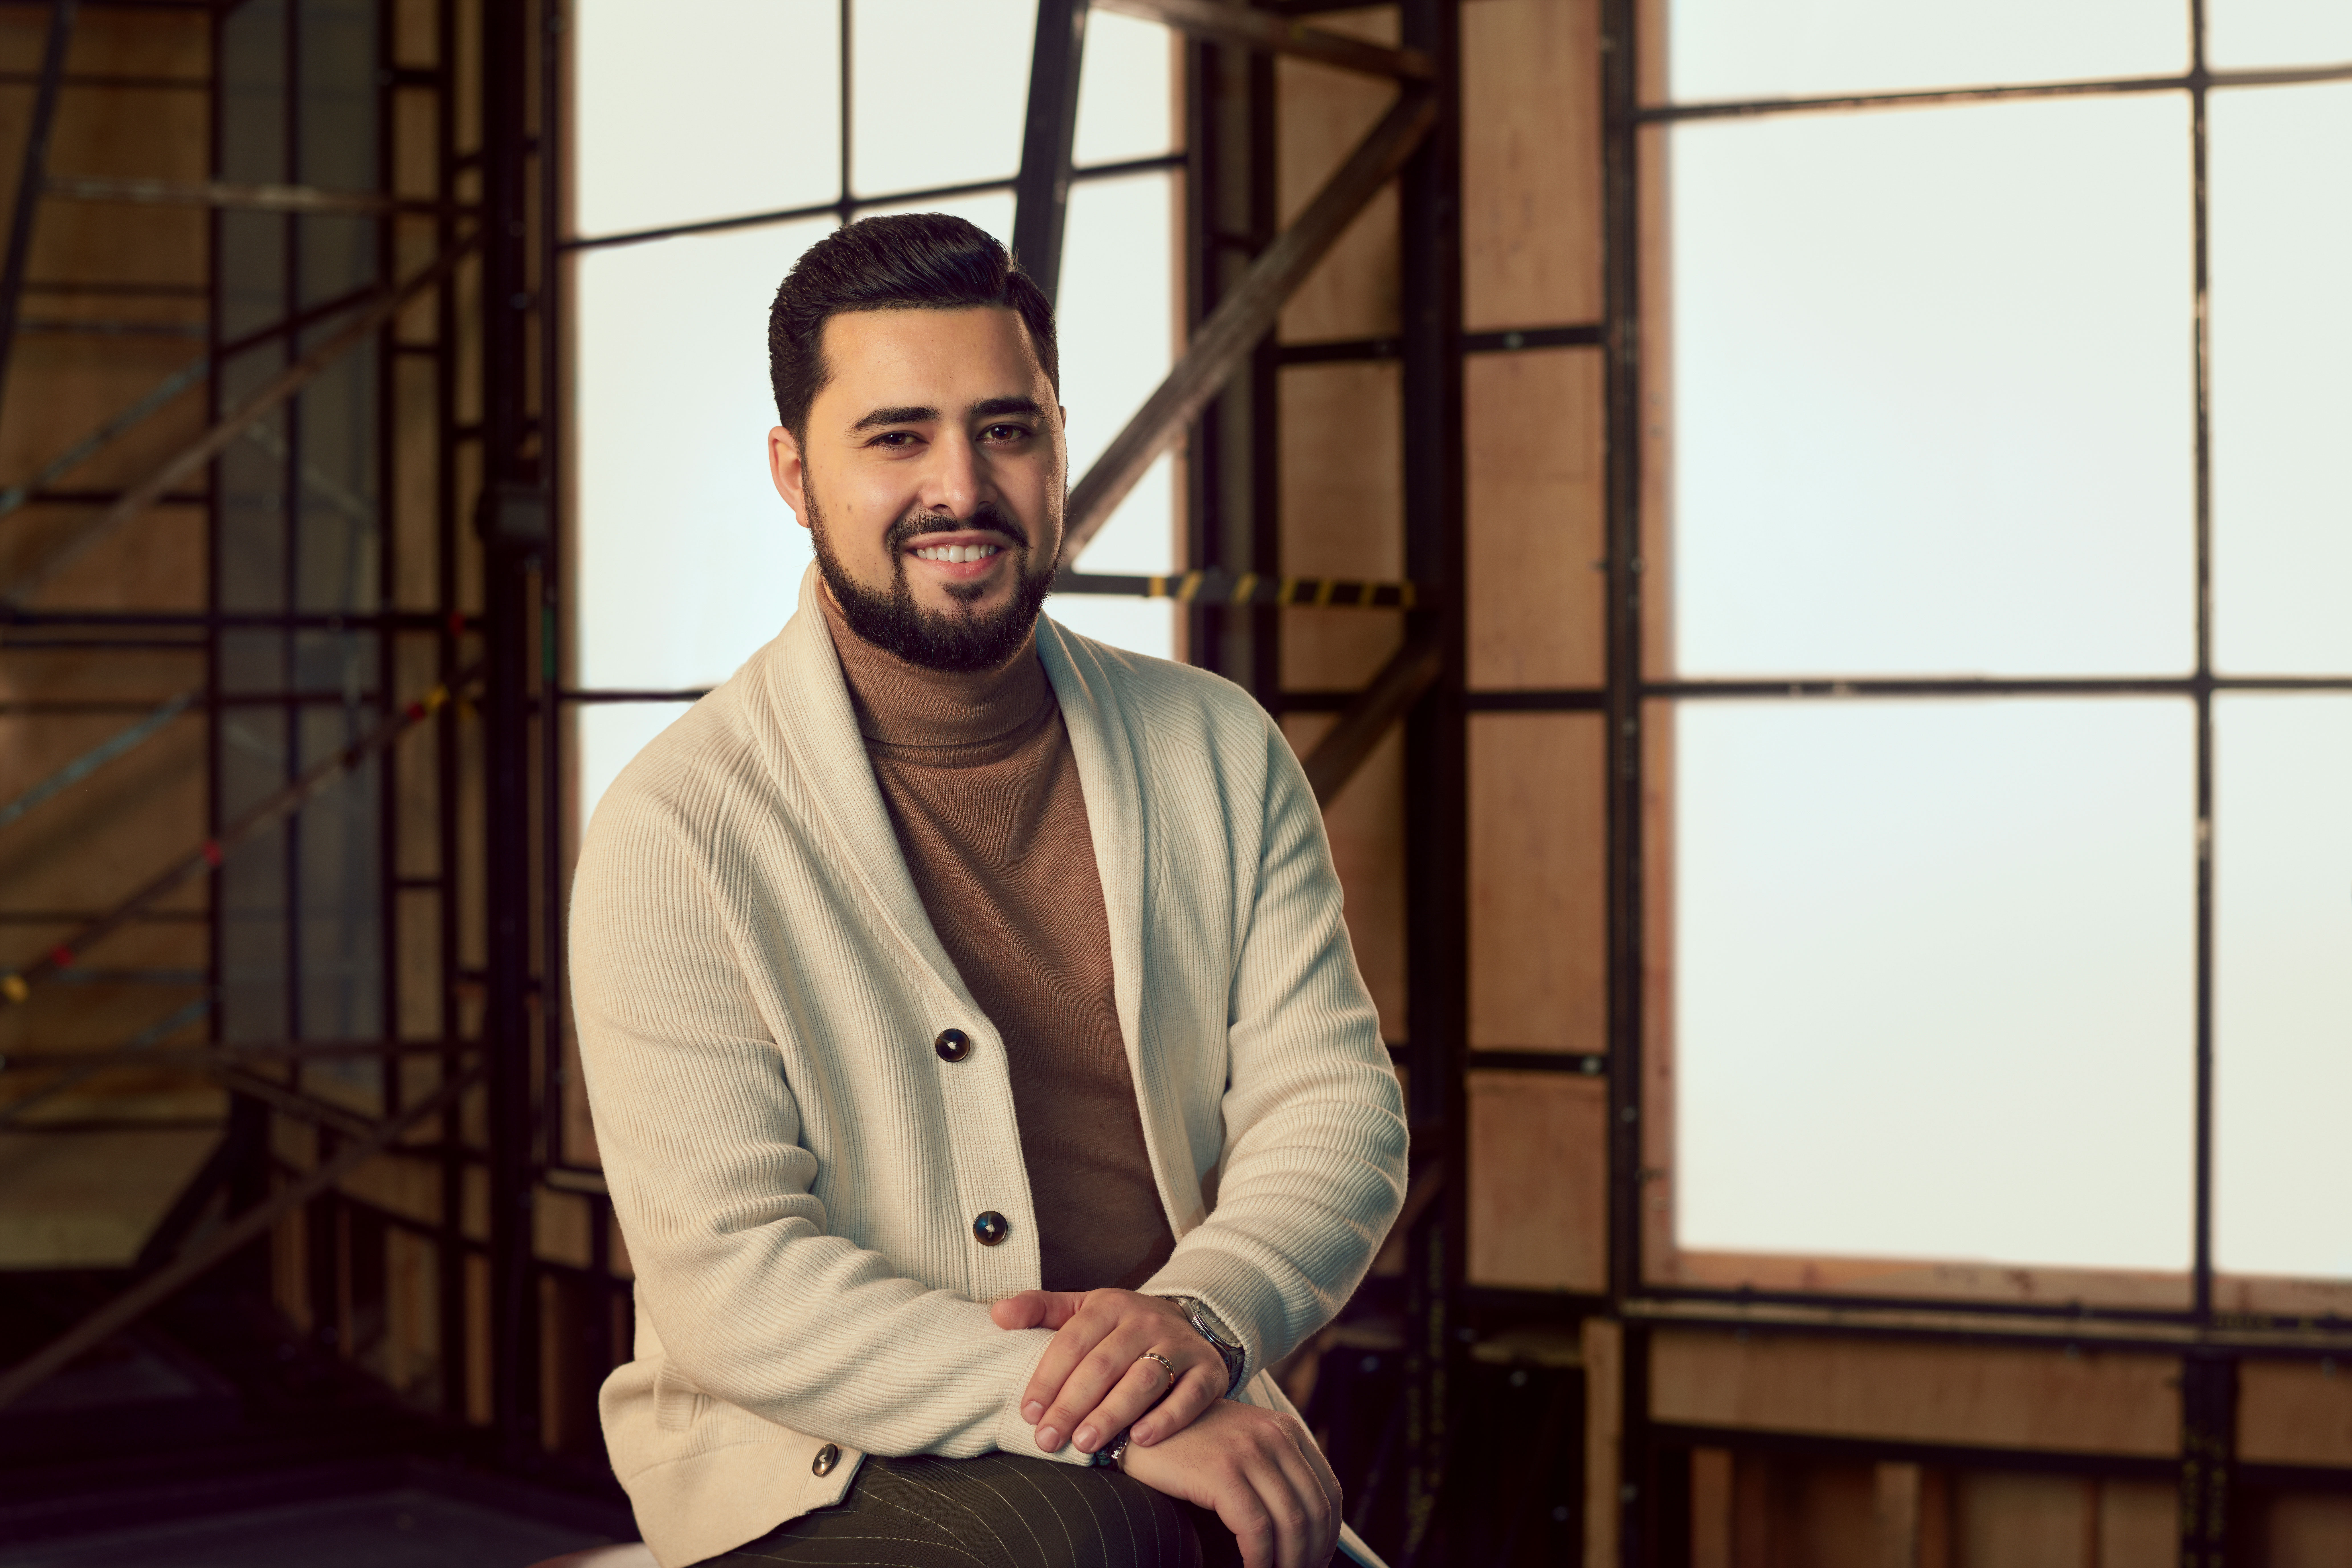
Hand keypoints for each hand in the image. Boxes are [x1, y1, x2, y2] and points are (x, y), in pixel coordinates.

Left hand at [989, 1287, 1227, 1454]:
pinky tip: (1142, 1439)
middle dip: (1072, 1405)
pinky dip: (1167, 1418)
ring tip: (1086, 1445)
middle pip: (1104, 1365)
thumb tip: (996, 1314)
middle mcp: (1146, 1320)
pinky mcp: (1209, 1370)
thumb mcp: (1081, 1309)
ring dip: (1113, 1413)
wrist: (1186, 1323)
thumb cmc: (1119, 1328)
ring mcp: (1180, 1345)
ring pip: (1145, 1380)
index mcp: (1109, 1305)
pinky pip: (1189, 1395)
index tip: (1028, 1413)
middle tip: (1048, 1440)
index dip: (1047, 1378)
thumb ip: (1039, 1309)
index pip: (1072, 1342)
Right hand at [1118, 1398, 1340, 1567]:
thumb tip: (1302, 1530)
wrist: (1133, 1423)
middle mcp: (1274, 1435)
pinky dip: (1260, 1562)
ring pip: (1291, 1524)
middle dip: (1311, 1556)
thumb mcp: (1240, 1448)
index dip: (1328, 1537)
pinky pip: (1256, 1530)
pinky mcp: (1222, 1472)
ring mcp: (1248, 1451)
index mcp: (1285, 1430)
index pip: (1329, 1492)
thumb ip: (1271, 1473)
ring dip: (1289, 1564)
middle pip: (1314, 1511)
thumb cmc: (1185, 1446)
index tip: (1316, 1561)